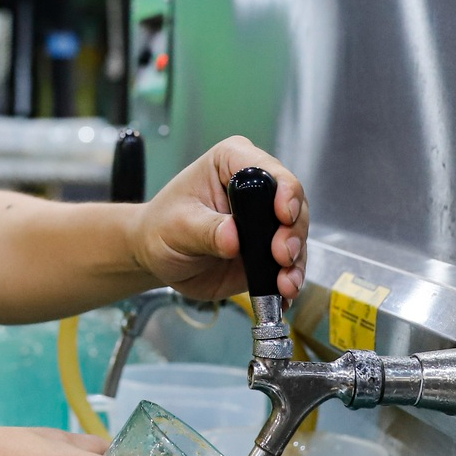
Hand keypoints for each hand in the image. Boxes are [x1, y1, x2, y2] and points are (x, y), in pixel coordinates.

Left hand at [126, 136, 308, 301]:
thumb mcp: (178, 226)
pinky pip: (289, 263)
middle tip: (282, 256)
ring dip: (295, 261)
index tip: (284, 216)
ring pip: (296, 235)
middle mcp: (256, 186)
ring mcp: (266, 219)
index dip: (284, 192)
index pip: (268, 171)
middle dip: (293, 232)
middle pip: (293, 203)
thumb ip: (206, 230)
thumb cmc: (162, 228)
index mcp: (232, 163)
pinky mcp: (268, 248)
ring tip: (285, 283)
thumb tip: (233, 237)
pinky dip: (289, 278)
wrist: (158, 257)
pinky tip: (285, 292)